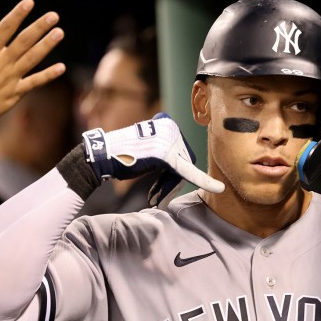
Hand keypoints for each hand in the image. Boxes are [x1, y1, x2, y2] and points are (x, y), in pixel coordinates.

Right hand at [0, 0, 65, 117]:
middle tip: (54, 16)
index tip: (29, 2)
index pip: (5, 28)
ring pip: (33, 57)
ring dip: (47, 45)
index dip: (18, 14)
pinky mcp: (16, 91)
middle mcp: (3, 61)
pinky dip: (48, 75)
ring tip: (60, 33)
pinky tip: (61, 67)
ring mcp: (12, 76)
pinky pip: (35, 82)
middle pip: (24, 40)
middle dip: (39, 27)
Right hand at [82, 112, 224, 202]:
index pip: (181, 151)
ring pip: (182, 168)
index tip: (162, 185)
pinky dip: (203, 181)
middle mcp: (171, 127)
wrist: (102, 156)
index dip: (172, 172)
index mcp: (168, 123)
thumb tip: (185, 170)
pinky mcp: (165, 153)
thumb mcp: (148, 150)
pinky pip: (185, 171)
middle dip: (171, 181)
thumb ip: (166, 155)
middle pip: (184, 160)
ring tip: (155, 198)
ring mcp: (168, 138)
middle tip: (154, 195)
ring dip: (169, 186)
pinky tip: (218, 188)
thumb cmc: (122, 156)